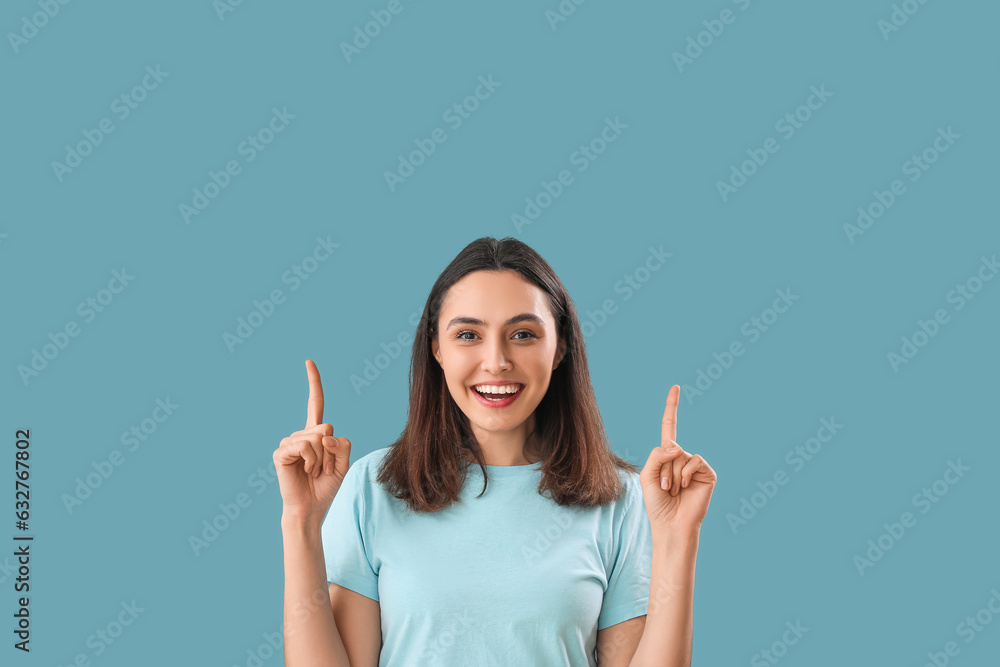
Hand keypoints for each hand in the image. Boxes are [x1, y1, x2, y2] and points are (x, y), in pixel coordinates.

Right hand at [272, 360, 351, 522]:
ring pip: (317, 438)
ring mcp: (289, 442)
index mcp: (315, 434)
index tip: (309, 362)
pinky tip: (305, 472)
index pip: (315, 404)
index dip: (313, 383)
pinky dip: (311, 461)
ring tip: (314, 472)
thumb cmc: (326, 486)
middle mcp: (300, 434)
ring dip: (322, 459)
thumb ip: (342, 444)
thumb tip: (324, 433)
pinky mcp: (281, 453)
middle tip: (325, 468)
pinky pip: (305, 447)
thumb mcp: (344, 463)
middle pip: (326, 427)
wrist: (311, 508)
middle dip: (332, 450)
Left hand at [639, 385, 717, 535]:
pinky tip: (684, 488)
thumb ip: (657, 454)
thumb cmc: (656, 503)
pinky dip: (685, 474)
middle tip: (664, 488)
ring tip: (673, 491)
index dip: (672, 407)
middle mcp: (682, 457)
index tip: (676, 387)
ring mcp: (695, 465)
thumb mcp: (647, 475)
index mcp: (666, 455)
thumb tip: (677, 445)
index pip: (669, 426)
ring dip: (671, 475)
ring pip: (679, 455)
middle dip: (662, 468)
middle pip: (669, 446)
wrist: (671, 524)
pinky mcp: (707, 473)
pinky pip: (693, 461)